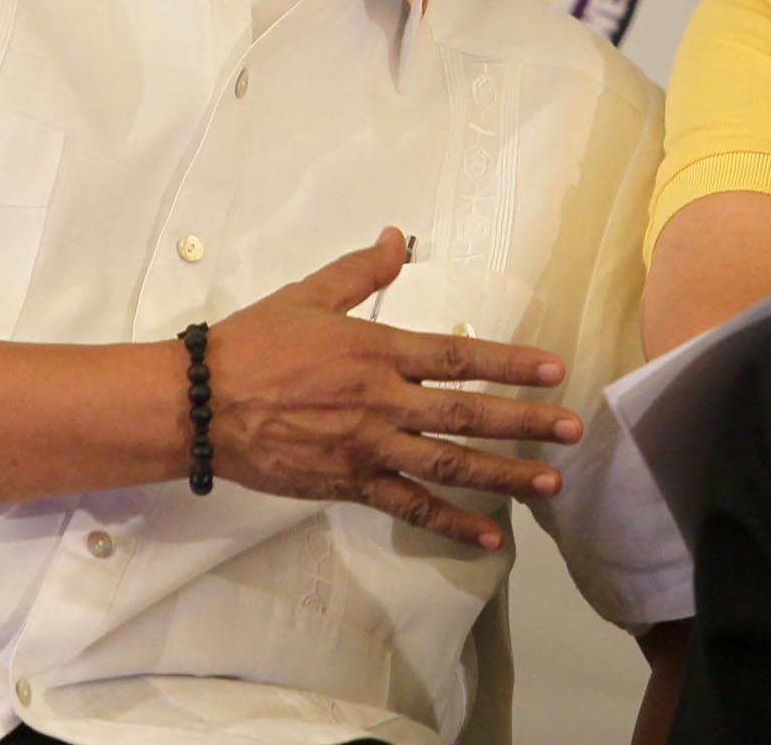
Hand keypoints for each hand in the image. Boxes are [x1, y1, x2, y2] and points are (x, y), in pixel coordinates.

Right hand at [208, 227, 581, 548]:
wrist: (198, 404)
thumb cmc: (253, 345)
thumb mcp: (309, 294)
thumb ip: (360, 269)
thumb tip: (397, 236)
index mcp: (376, 351)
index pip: (458, 356)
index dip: (510, 363)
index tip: (554, 371)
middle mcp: (381, 401)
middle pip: (466, 413)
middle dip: (524, 422)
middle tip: (572, 430)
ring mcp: (367, 447)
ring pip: (448, 464)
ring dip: (503, 475)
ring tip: (549, 483)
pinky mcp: (348, 483)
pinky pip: (407, 505)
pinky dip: (450, 522)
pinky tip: (488, 534)